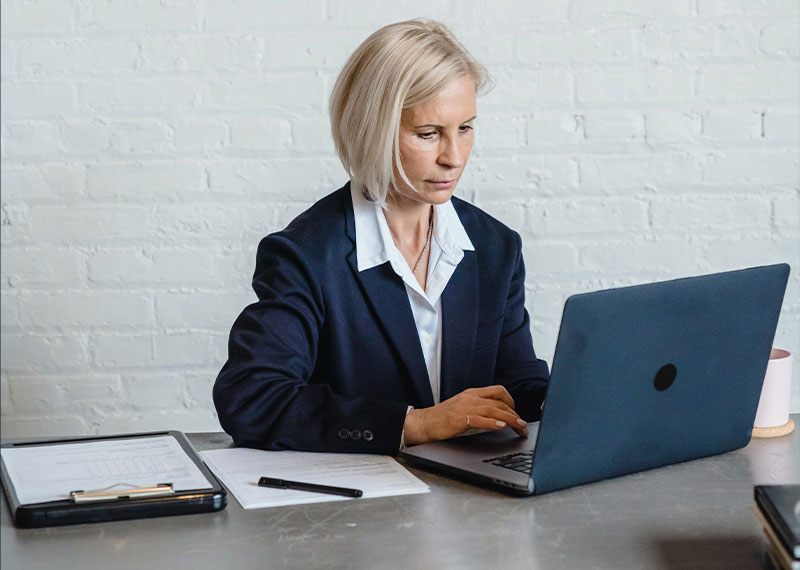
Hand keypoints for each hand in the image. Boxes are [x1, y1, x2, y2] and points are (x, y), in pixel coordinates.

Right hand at [403, 385, 527, 446]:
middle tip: (523, 426)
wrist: (423, 423)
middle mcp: (470, 398)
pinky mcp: (459, 419)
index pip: (498, 391)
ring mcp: (464, 407)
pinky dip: (492, 423)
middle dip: (515, 414)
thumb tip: (498, 418)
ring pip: (493, 410)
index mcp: (472, 393)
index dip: (511, 401)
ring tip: (519, 427)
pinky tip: (501, 427)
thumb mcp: (463, 408)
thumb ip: (479, 409)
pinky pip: (479, 420)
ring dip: (510, 420)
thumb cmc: (442, 418)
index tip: (517, 413)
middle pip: (500, 402)